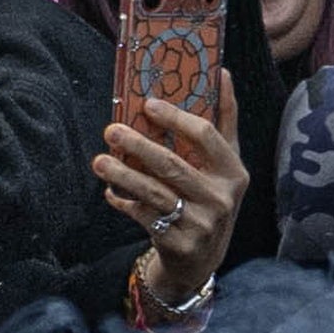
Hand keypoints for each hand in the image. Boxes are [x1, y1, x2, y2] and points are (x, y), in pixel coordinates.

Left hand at [104, 71, 246, 308]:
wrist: (203, 259)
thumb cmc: (209, 199)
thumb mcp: (224, 166)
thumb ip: (224, 122)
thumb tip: (221, 72)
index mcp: (234, 173)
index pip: (207, 137)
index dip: (177, 118)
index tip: (148, 105)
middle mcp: (221, 198)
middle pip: (173, 165)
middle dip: (139, 145)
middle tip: (111, 130)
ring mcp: (201, 223)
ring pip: (154, 192)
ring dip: (123, 174)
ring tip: (99, 161)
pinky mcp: (179, 244)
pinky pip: (143, 216)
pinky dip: (123, 202)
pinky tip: (110, 192)